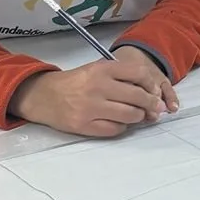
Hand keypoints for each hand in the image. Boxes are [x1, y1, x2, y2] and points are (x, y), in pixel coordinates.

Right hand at [10, 46, 177, 138]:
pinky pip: (115, 129)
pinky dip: (122, 127)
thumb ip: (121, 77)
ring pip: (130, 115)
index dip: (152, 84)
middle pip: (138, 97)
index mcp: (102, 70)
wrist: (43, 96)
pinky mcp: (84, 125)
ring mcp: (91, 108)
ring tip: (136, 115)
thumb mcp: (96, 70)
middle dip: (152, 104)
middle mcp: (98, 87)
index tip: (155, 91)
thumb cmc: (75, 82)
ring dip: (138, 117)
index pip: (139, 74)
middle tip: (155, 109)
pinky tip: (119, 122)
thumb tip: (151, 92)